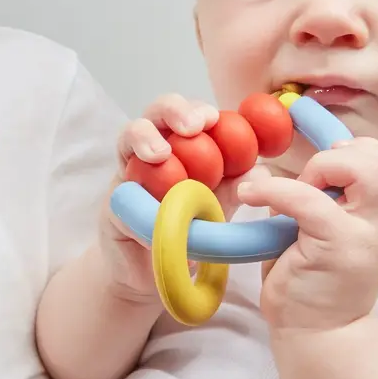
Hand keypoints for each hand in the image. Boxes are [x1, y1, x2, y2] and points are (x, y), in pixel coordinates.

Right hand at [100, 94, 269, 303]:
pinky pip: (121, 189)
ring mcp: (130, 171)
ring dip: (145, 138)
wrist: (158, 269)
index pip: (190, 114)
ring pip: (128, 136)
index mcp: (184, 144)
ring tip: (160, 153)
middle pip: (157, 112)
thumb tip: (262, 171)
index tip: (214, 117)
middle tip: (193, 125)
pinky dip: (135, 190)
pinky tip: (149, 200)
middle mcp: (155, 148)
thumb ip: (238, 187)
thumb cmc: (189, 228)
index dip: (200, 109)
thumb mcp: (219, 205)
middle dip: (174, 111)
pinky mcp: (115, 201)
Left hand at [237, 137, 377, 330]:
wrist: (320, 339)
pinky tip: (250, 194)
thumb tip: (272, 172)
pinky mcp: (338, 247)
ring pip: (364, 169)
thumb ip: (312, 203)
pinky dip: (274, 189)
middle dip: (341, 156)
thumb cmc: (313, 288)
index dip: (358, 153)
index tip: (325, 169)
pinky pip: (308, 199)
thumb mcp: (320, 237)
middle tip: (311, 182)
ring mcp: (366, 235)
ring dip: (322, 168)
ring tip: (295, 192)